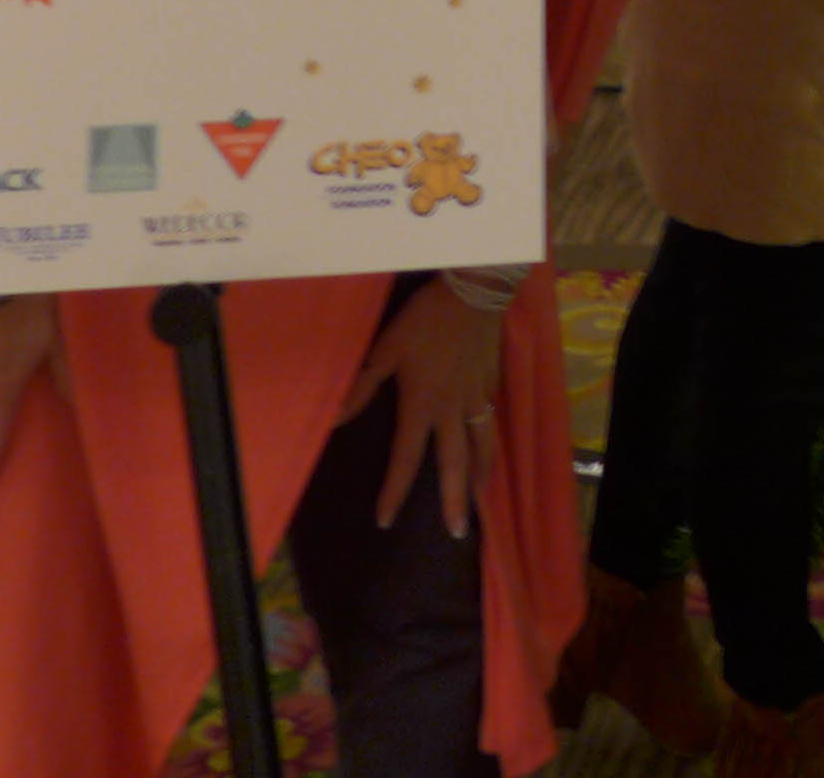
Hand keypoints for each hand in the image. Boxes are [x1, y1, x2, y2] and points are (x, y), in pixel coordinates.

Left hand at [341, 277, 510, 538]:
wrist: (474, 291)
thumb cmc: (425, 320)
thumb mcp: (386, 348)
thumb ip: (361, 386)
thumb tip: (332, 420)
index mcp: (423, 405)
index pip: (406, 459)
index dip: (394, 491)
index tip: (386, 520)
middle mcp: (452, 409)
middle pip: (455, 463)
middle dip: (454, 501)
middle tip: (456, 531)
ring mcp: (477, 396)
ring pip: (482, 444)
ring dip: (481, 475)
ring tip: (480, 498)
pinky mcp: (491, 380)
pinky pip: (490, 416)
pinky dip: (490, 436)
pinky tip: (489, 441)